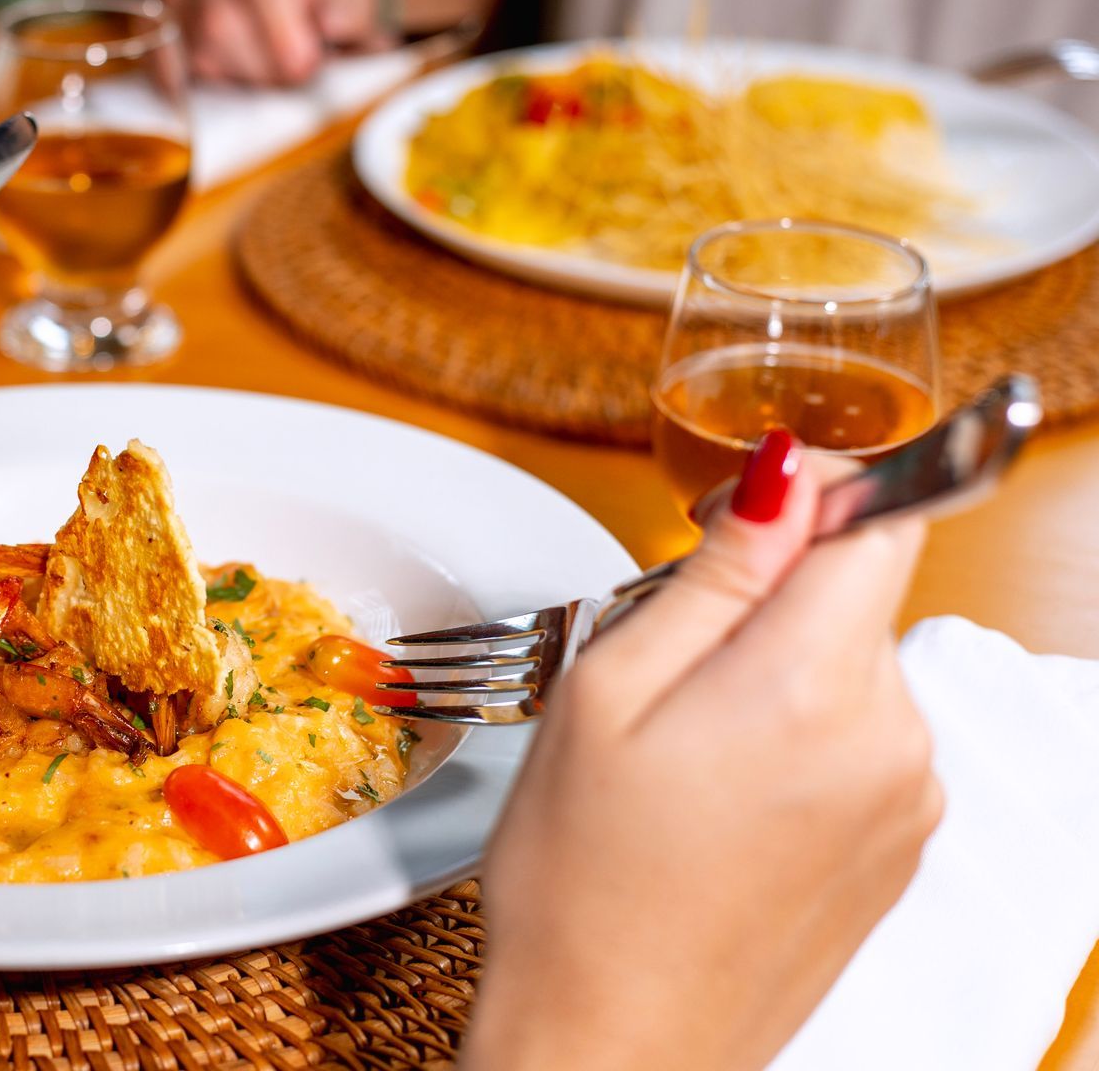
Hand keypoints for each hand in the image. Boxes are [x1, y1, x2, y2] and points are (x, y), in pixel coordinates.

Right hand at [155, 0, 390, 86]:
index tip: (304, 67)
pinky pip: (160, 58)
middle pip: (220, 21)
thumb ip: (348, 8)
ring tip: (266, 75)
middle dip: (262, 65)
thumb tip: (333, 24)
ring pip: (196, 48)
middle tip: (293, 79)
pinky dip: (188, 84)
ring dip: (237, 78)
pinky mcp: (156, 22)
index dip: (279, 32)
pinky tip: (217, 91)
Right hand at [462, 432, 939, 1069]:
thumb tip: (781, 477)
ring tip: (677, 749)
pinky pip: (858, 739)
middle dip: (765, 598)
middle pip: (854, 595)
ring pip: (850, 666)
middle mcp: (894, 739)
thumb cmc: (583, 886)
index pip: (881, 517)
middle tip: (659, 666)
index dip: (808, 495)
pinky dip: (795, 737)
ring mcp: (907, 799)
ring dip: (775, 671)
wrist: (615, 1045)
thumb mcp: (607, 695)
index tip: (737, 518)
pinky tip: (715, 796)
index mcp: (818, 686)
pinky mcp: (899, 845)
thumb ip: (712, 576)